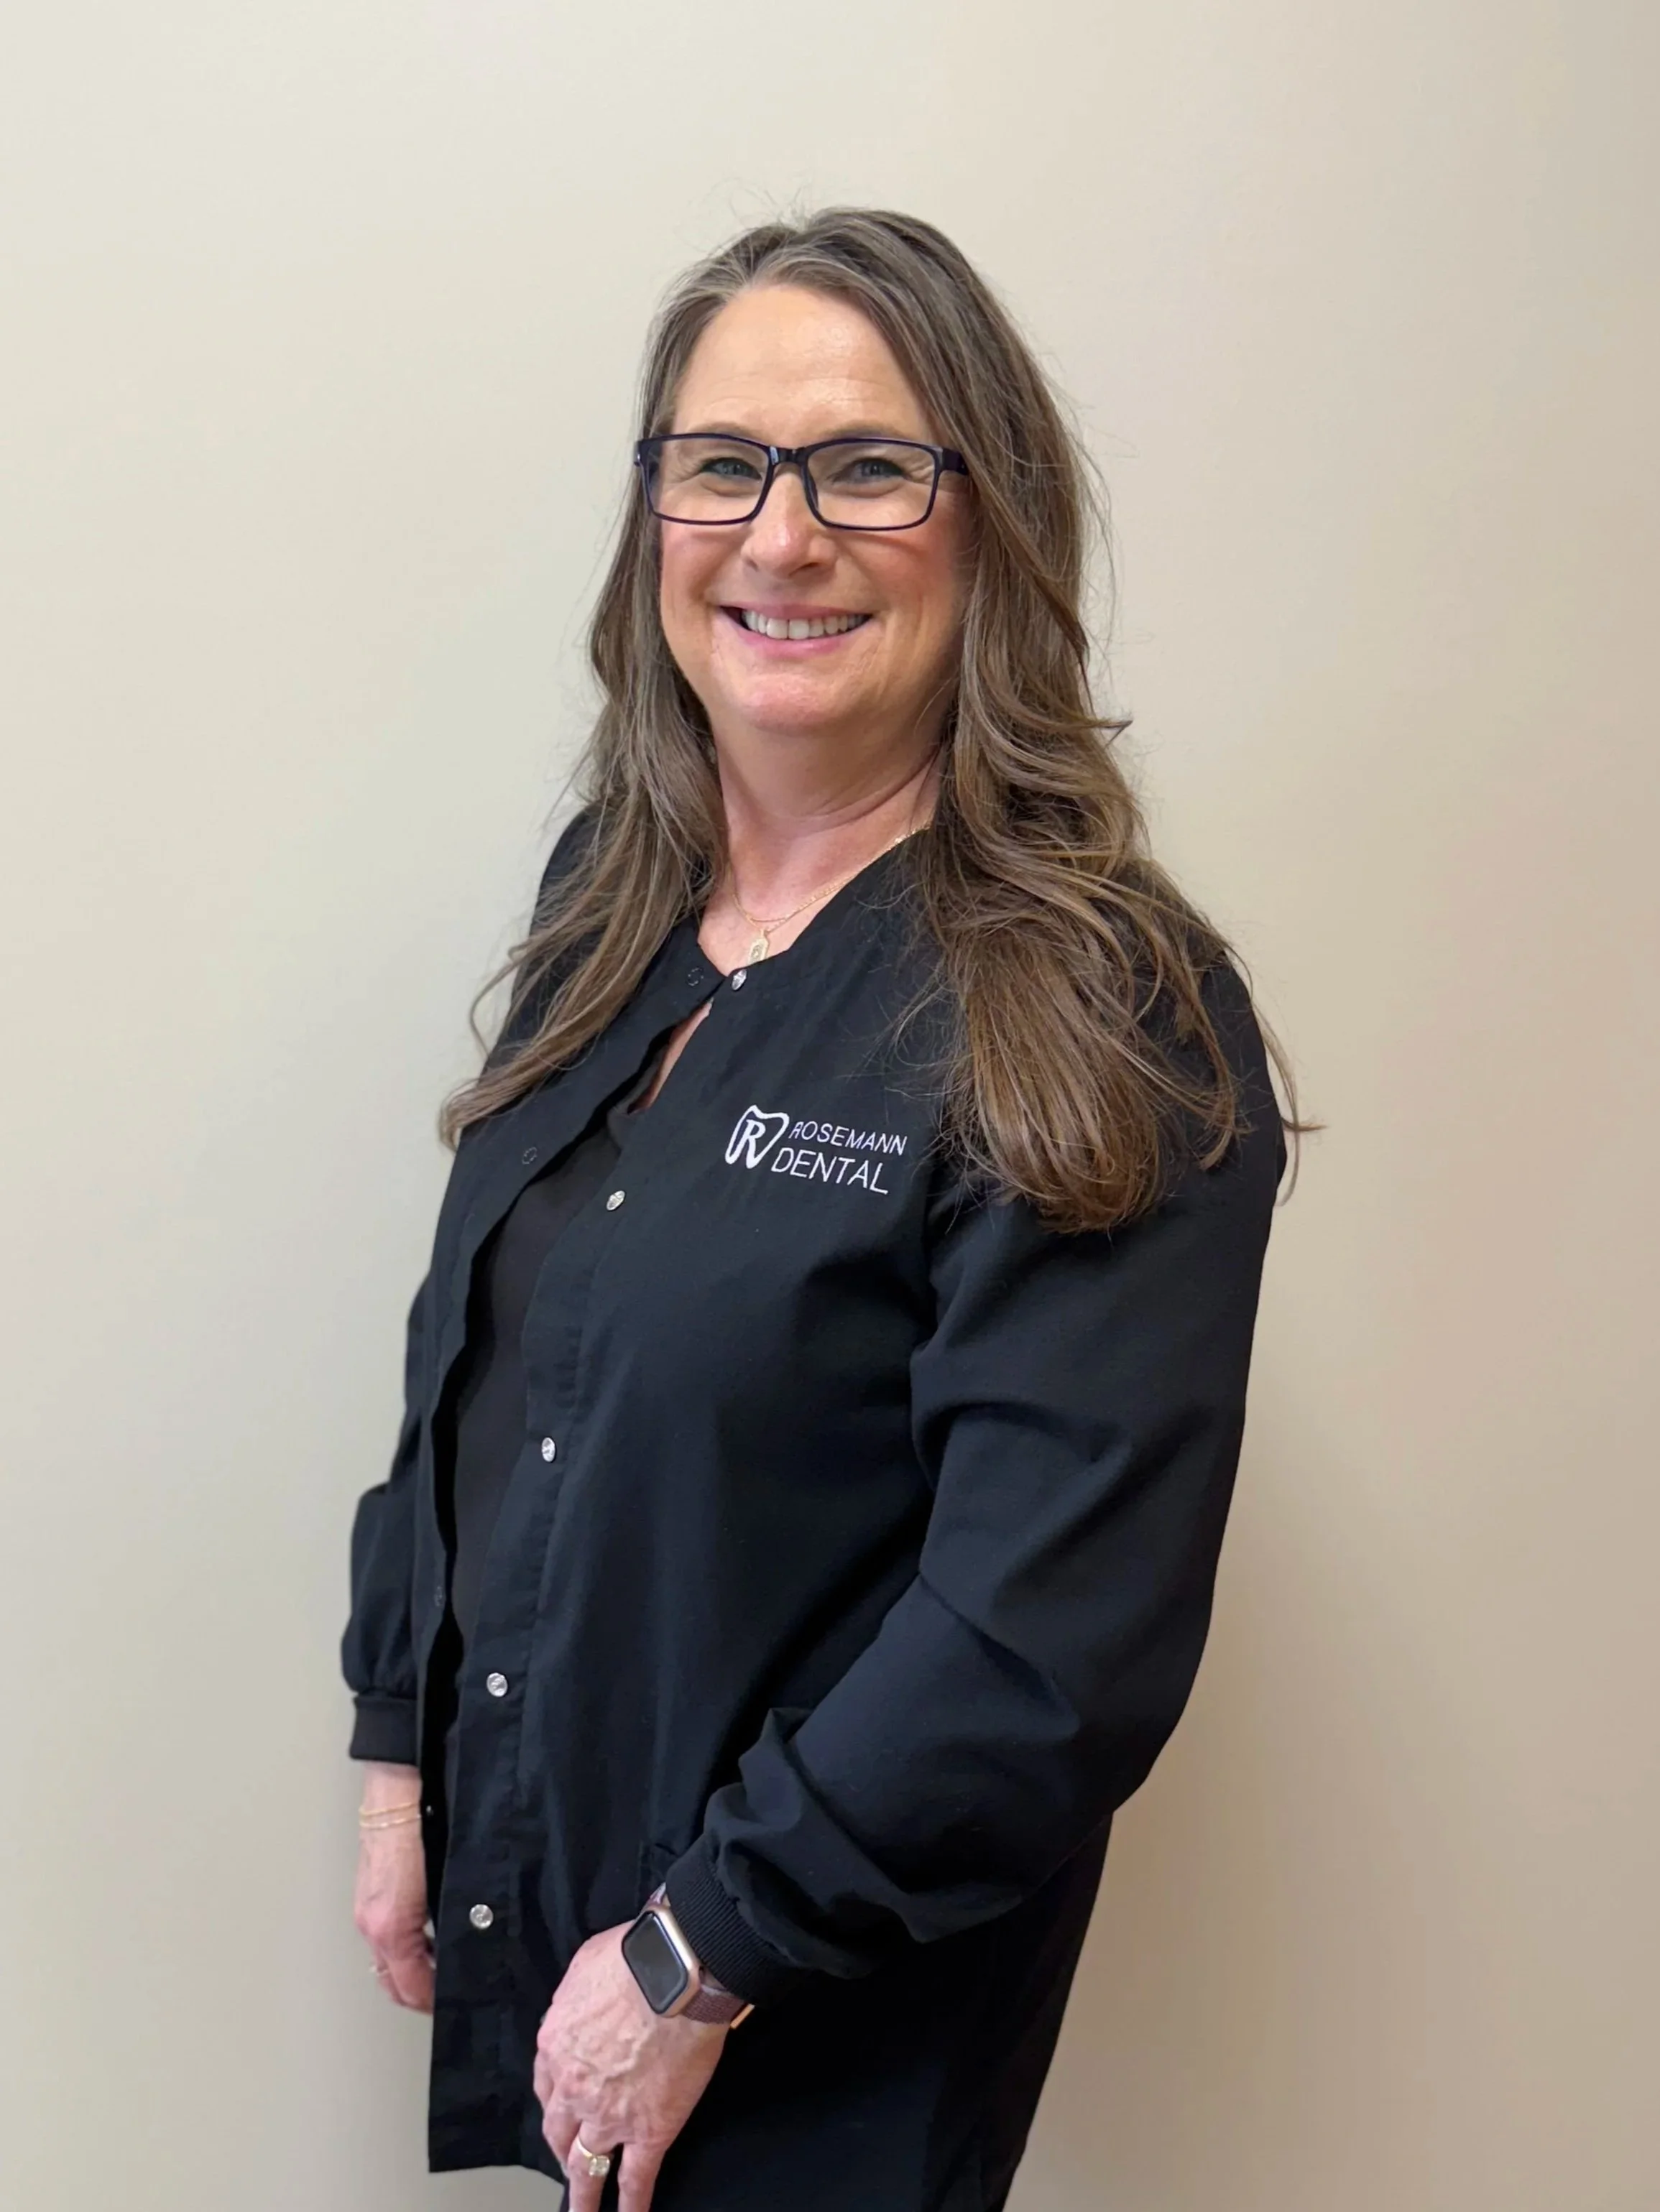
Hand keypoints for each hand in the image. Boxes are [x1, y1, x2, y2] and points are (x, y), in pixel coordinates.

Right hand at [353, 1761, 433, 2013]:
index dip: (435, 2002)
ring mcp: (366, 1910)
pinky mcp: (368, 1894)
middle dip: (420, 1995)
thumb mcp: (444, 1878)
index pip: (411, 1986)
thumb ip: (452, 1917)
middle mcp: (372, 1924)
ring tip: (444, 1969)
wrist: (396, 1786)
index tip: (458, 2005)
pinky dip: (404, 1950)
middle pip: (393, 1983)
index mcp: (391, 1925)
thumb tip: (473, 1940)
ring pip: (387, 1962)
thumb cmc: (422, 1824)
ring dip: (412, 1972)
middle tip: (450, 1996)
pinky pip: (384, 1938)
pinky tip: (429, 1937)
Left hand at [534, 1924, 728, 2211]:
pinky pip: (636, 2179)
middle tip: (568, 2161)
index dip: (555, 2097)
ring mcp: (610, 2116)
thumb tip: (586, 2000)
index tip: (562, 2106)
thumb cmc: (636, 1958)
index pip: (546, 2084)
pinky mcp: (650, 2131)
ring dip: (583, 2193)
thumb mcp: (586, 1965)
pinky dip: (632, 2205)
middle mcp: (574, 2087)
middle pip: (559, 2130)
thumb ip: (577, 1995)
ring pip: (586, 2166)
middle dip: (562, 2147)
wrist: (677, 1974)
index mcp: (557, 2045)